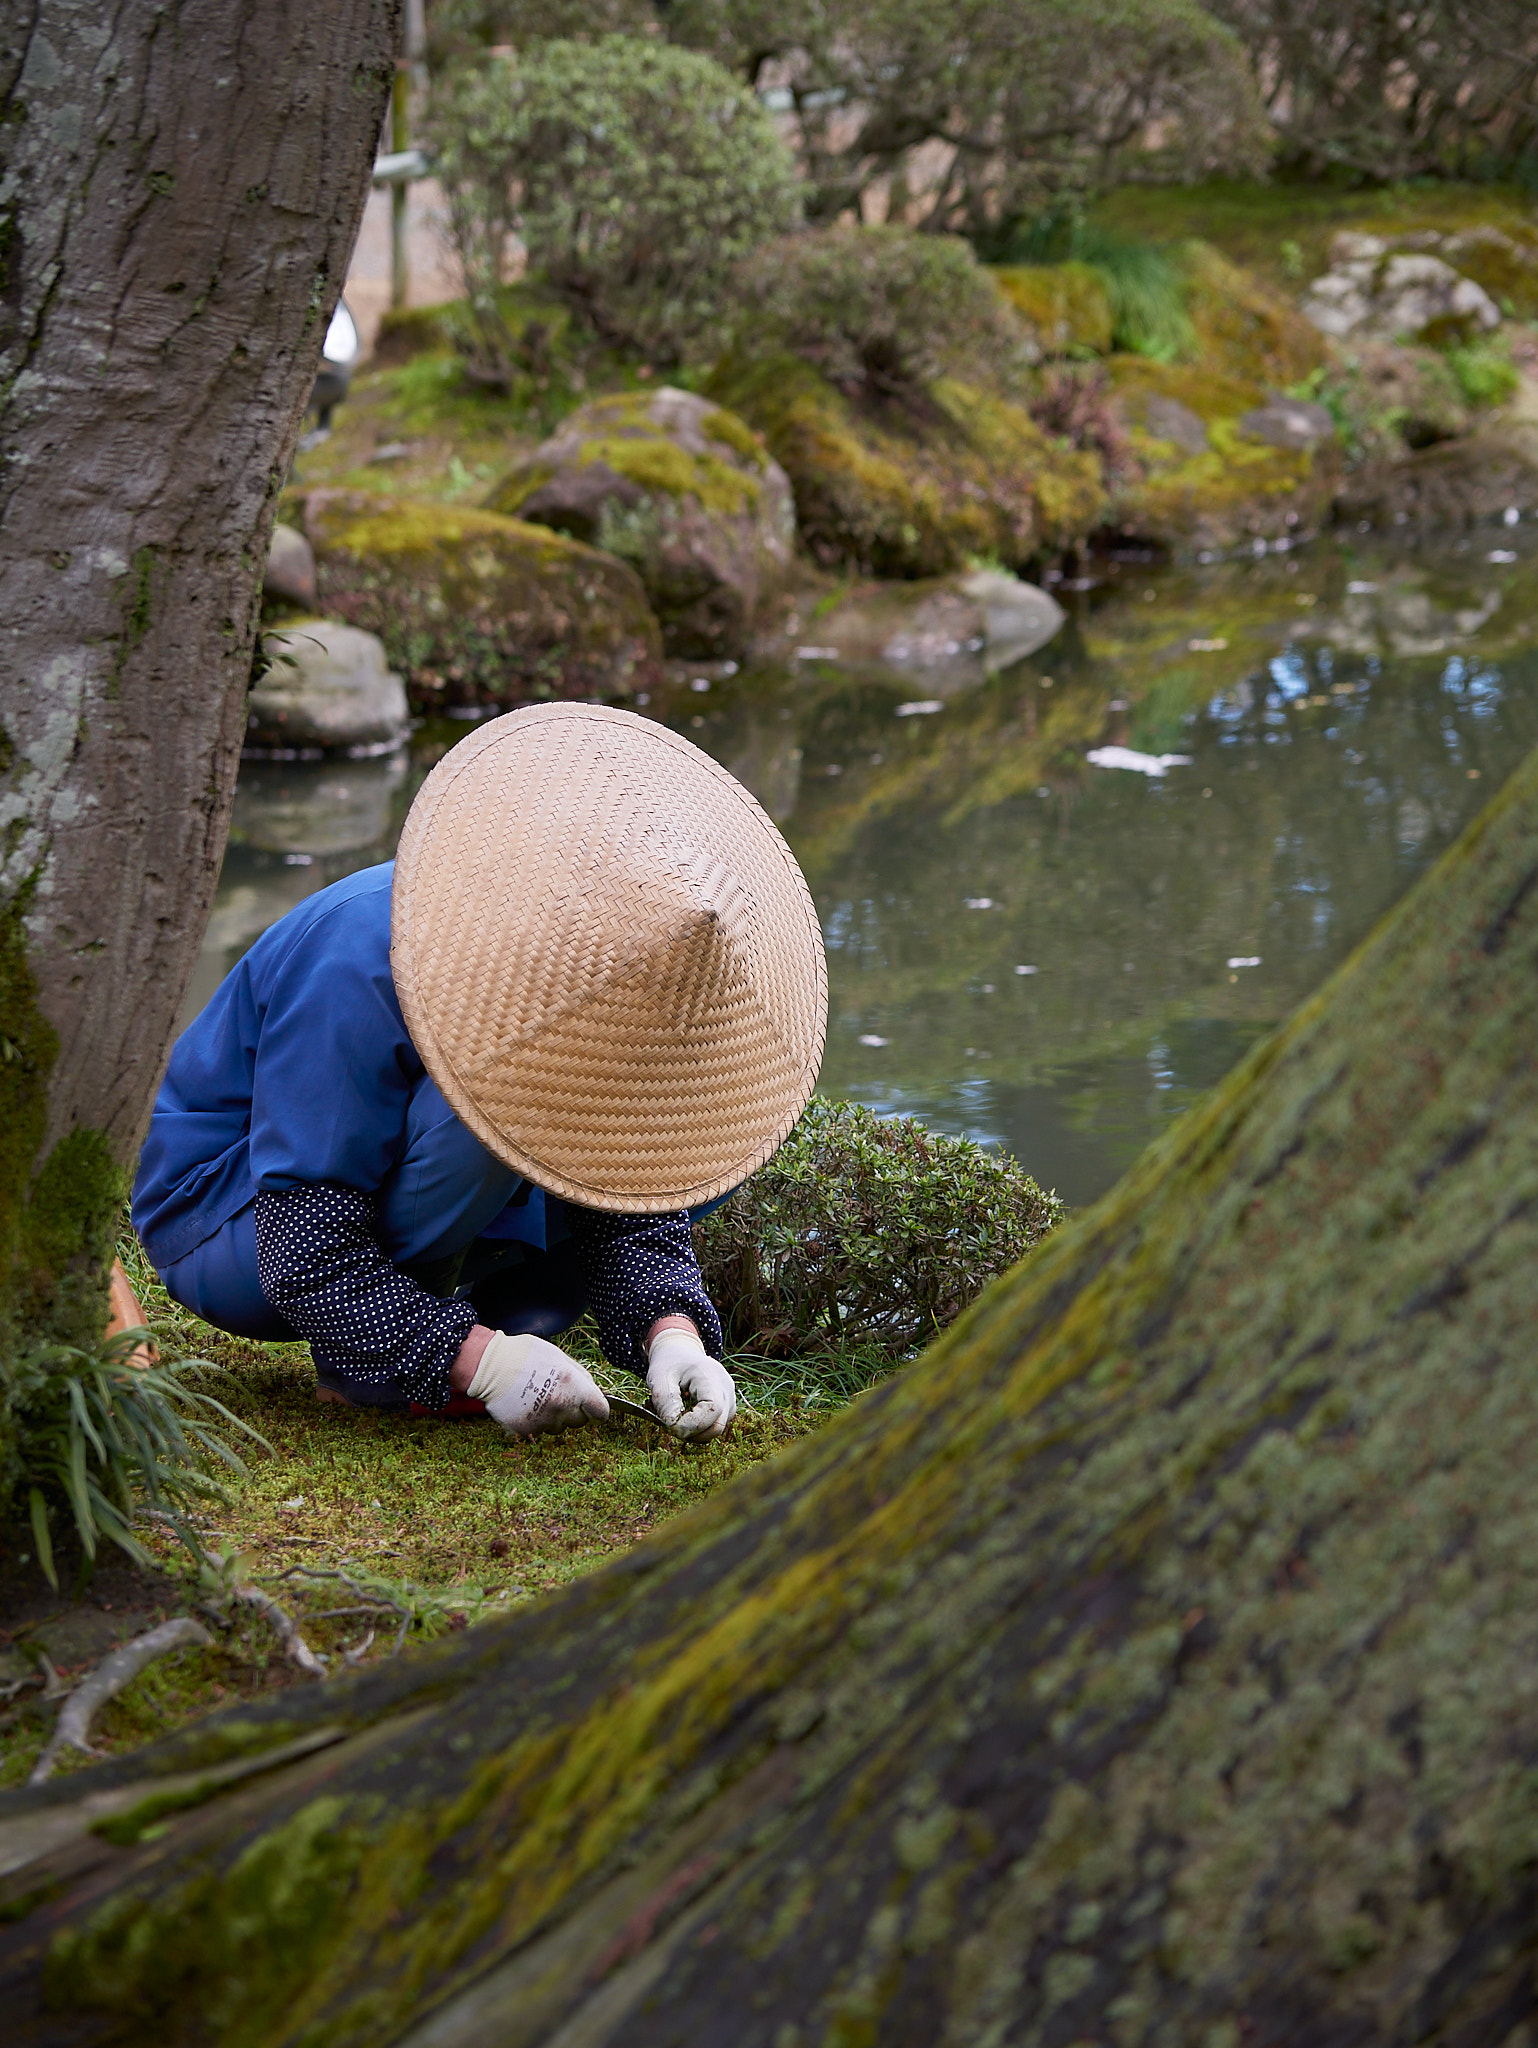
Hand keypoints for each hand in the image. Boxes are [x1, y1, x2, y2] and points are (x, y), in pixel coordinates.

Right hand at [466, 1331, 609, 1434]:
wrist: (490, 1366)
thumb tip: (592, 1389)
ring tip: (539, 1398)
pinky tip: (525, 1405)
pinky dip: (535, 1421)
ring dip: (554, 1417)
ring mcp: (543, 1421)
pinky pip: (538, 1430)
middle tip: (560, 1396)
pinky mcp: (526, 1430)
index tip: (596, 1409)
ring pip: (558, 1427)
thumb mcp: (558, 1356)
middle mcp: (562, 1407)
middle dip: (575, 1411)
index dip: (599, 1409)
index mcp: (574, 1386)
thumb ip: (579, 1374)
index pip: (600, 1410)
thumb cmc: (525, 1355)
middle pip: (580, 1421)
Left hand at [646, 1324, 735, 1440]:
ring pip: (718, 1429)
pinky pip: (716, 1426)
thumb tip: (673, 1426)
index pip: (713, 1409)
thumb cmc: (669, 1363)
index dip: (692, 1425)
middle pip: (718, 1425)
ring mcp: (730, 1398)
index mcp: (711, 1375)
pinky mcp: (727, 1407)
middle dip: (693, 1433)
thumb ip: (664, 1401)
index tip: (671, 1426)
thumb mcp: (658, 1377)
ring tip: (678, 1419)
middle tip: (671, 1427)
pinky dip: (700, 1429)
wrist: (680, 1352)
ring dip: (696, 1433)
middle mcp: (726, 1388)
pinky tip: (687, 1417)